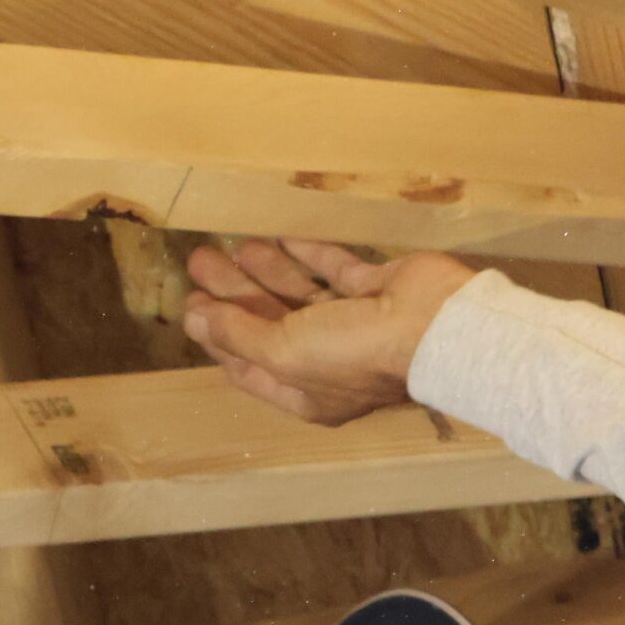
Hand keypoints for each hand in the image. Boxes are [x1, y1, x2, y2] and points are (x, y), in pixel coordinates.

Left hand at [182, 240, 475, 426]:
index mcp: (305, 392)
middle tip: (202, 261)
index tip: (190, 305)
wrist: (434, 327)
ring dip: (267, 271)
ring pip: (300, 295)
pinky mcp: (376, 288)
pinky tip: (282, 233)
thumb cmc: (354, 353)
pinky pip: (335, 269)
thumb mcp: (284, 352)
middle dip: (234, 296)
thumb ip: (239, 335)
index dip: (217, 337)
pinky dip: (309, 253)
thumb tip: (195, 320)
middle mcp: (328, 362)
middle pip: (270, 325)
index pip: (249, 366)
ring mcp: (355, 324)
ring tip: (234, 243)